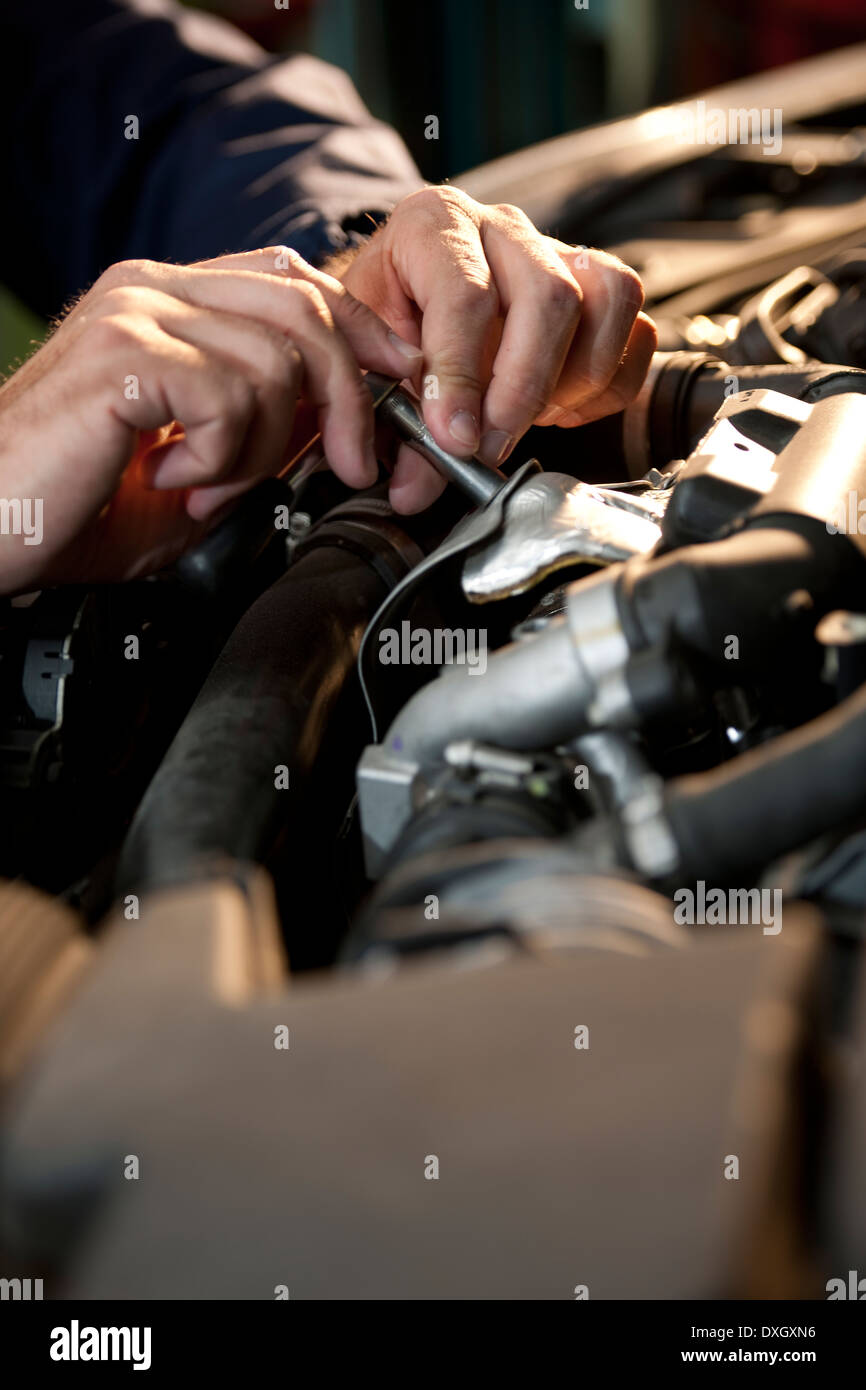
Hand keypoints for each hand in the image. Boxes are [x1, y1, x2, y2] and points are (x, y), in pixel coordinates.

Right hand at [0, 249, 421, 592]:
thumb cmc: (78, 504)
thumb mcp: (202, 467)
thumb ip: (266, 429)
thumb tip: (340, 418)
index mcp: (169, 303)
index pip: (292, 280)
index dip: (359, 328)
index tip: (398, 382)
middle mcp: (152, 290)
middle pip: (304, 305)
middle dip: (349, 396)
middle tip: (351, 464)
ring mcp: (135, 313)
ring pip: (276, 359)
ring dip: (262, 448)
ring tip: (206, 487)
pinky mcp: (122, 353)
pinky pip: (229, 394)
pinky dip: (221, 458)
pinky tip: (173, 478)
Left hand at [338, 186, 656, 511]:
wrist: (407, 304)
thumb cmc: (388, 326)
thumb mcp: (373, 367)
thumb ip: (396, 427)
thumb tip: (417, 489)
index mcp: (435, 225)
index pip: (465, 295)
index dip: (461, 376)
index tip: (454, 438)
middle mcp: (503, 228)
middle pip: (550, 297)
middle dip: (523, 389)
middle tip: (492, 446)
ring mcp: (561, 252)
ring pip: (610, 302)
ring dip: (574, 381)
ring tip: (528, 417)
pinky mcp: (601, 289)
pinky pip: (639, 334)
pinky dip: (604, 387)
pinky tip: (556, 406)